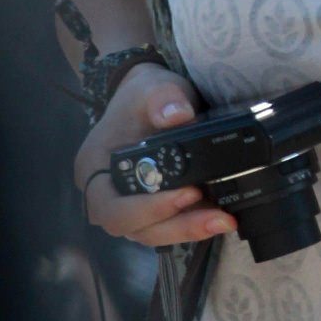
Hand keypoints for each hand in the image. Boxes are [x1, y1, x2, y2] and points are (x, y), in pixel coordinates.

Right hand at [74, 64, 233, 247]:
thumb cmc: (142, 97)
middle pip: (135, 228)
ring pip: (154, 233)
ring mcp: (131, 205)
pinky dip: (193, 224)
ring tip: (225, 220)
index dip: (146, 210)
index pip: (111, 206)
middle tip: (218, 217)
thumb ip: (162, 97)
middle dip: (177, 226)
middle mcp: (108, 194)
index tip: (188, 192)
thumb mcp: (151, 87)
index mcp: (95, 169)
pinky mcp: (153, 208)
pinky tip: (221, 216)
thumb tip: (178, 115)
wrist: (153, 100)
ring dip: (189, 230)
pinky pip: (168, 225)